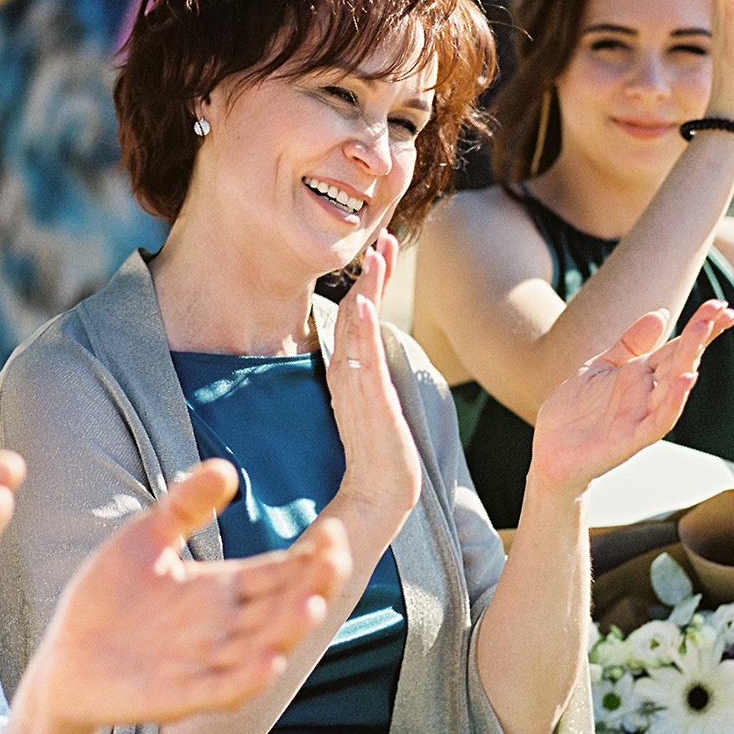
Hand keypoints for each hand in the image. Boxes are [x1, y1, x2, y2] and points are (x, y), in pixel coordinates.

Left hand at [8, 460, 350, 733]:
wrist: (59, 662)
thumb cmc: (106, 602)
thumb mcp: (145, 539)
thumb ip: (184, 505)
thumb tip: (227, 468)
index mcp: (222, 591)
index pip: (279, 572)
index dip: (309, 557)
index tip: (334, 531)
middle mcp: (223, 629)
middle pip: (280, 607)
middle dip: (311, 586)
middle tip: (336, 558)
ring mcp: (203, 664)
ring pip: (260, 648)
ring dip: (288, 630)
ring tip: (313, 605)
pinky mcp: (175, 696)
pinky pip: (220, 689)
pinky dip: (247, 678)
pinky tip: (269, 660)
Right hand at [325, 236, 422, 529]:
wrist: (379, 494)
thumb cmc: (379, 454)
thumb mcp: (378, 405)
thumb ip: (373, 377)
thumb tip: (375, 355)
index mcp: (354, 371)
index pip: (361, 318)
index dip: (371, 283)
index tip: (383, 249)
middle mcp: (351, 373)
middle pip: (357, 315)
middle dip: (371, 276)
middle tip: (382, 239)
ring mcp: (357, 386)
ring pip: (358, 329)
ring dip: (365, 291)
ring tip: (374, 258)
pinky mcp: (368, 402)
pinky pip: (361, 358)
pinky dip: (358, 329)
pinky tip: (360, 303)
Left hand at [529, 299, 733, 495]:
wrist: (549, 450)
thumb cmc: (575, 410)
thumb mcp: (601, 366)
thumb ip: (631, 343)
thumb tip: (662, 313)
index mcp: (642, 374)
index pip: (677, 346)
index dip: (701, 327)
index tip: (722, 305)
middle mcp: (648, 393)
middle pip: (681, 360)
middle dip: (700, 336)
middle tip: (722, 310)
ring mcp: (643, 415)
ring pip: (674, 385)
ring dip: (690, 359)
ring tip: (702, 331)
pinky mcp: (632, 438)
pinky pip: (660, 419)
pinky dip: (674, 400)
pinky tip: (686, 379)